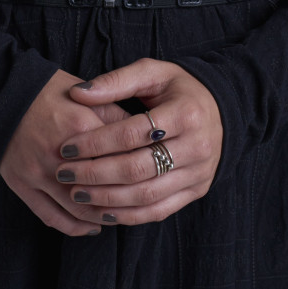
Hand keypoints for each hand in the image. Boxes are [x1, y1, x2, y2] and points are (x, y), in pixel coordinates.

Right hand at [0, 69, 131, 236]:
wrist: (3, 93)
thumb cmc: (49, 91)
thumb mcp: (87, 95)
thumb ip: (116, 116)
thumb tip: (147, 136)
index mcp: (80, 128)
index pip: (120, 158)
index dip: (140, 170)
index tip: (153, 175)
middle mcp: (58, 155)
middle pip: (102, 190)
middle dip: (124, 200)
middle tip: (140, 203)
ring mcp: (37, 173)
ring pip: (79, 210)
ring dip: (102, 218)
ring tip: (118, 217)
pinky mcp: (22, 184)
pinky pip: (52, 217)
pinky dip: (75, 227)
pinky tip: (91, 227)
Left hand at [52, 58, 222, 226]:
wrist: (222, 110)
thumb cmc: (180, 88)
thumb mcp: (154, 73)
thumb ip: (116, 81)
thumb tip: (78, 93)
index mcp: (185, 113)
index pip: (132, 134)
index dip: (96, 142)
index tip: (67, 147)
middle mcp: (196, 146)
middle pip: (137, 168)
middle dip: (95, 174)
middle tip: (64, 174)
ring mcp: (199, 173)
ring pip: (147, 195)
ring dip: (107, 199)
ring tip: (77, 195)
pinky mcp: (197, 191)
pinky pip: (159, 211)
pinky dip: (129, 215)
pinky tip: (103, 211)